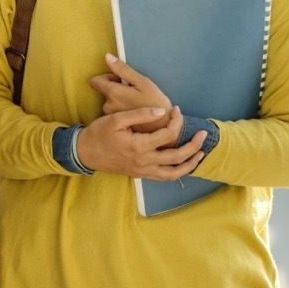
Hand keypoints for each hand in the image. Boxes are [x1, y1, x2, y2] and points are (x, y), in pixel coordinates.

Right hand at [76, 106, 206, 180]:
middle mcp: (144, 162)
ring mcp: (143, 171)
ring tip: (200, 153)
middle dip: (194, 146)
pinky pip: (164, 177)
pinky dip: (177, 171)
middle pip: (177, 157)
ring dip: (190, 164)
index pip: (167, 135)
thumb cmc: (99, 134)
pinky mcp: (141, 175)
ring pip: (174, 173)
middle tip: (203, 134)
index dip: (176, 121)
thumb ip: (140, 115)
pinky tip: (183, 163)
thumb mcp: (116, 119)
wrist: (85, 153)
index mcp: (139, 146)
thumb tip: (161, 112)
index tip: (176, 109)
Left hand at [90, 53, 171, 132]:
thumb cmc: (155, 102)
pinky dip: (122, 107)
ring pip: (110, 100)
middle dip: (116, 87)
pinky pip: (115, 109)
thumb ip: (122, 69)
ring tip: (135, 101)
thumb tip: (107, 57)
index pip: (95, 81)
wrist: (162, 127)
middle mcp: (108, 105)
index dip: (107, 76)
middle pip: (104, 90)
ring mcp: (112, 115)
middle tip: (133, 91)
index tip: (120, 79)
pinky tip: (134, 108)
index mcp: (113, 93)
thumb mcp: (142, 81)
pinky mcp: (117, 122)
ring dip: (120, 98)